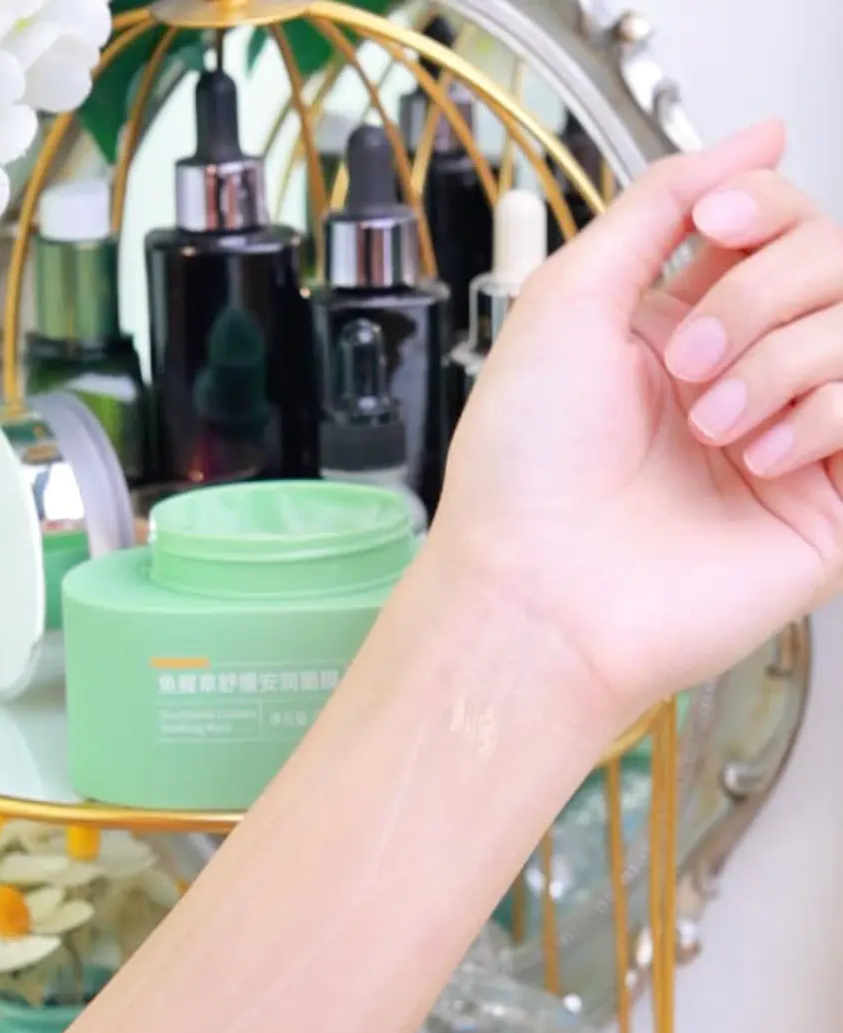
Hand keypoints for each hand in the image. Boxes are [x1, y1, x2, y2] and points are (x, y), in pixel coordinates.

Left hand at [437, 122, 842, 722]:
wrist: (536, 588)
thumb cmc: (527, 470)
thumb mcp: (570, 295)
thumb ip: (662, 201)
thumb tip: (758, 137)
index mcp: (685, 330)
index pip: (781, 228)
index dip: (764, 209)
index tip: (717, 226)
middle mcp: (744, 379)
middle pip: (832, 266)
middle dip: (762, 293)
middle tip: (689, 363)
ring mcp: (790, 444)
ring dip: (779, 362)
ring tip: (712, 426)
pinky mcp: (827, 510)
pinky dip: (821, 418)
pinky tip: (758, 460)